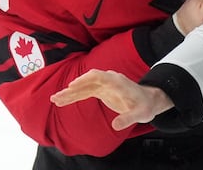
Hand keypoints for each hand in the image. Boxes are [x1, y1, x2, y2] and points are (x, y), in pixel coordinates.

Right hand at [50, 69, 173, 130]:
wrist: (148, 100)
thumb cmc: (145, 106)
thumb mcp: (141, 114)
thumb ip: (129, 119)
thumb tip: (115, 125)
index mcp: (118, 82)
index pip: (100, 77)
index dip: (86, 80)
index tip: (72, 85)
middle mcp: (109, 80)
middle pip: (88, 81)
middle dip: (73, 88)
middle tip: (58, 96)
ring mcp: (104, 85)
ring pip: (84, 87)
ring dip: (69, 93)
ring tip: (54, 100)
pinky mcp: (101, 91)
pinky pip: (84, 92)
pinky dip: (74, 97)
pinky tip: (62, 102)